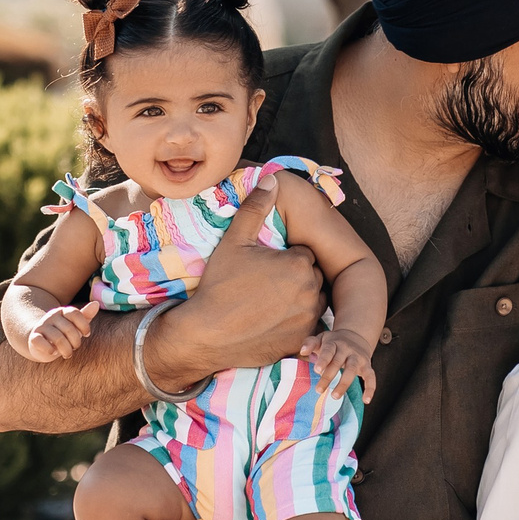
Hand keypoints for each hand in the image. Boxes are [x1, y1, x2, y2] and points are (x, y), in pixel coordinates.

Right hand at [22, 300, 100, 361]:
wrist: (41, 343)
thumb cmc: (63, 334)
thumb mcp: (75, 325)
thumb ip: (86, 316)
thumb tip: (96, 303)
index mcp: (63, 312)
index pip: (75, 313)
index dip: (84, 325)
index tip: (87, 334)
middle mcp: (51, 316)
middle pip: (68, 328)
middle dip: (76, 342)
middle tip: (75, 348)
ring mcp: (42, 326)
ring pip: (57, 338)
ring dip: (66, 350)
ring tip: (67, 354)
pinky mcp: (34, 337)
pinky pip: (41, 342)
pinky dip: (50, 350)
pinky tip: (53, 352)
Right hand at [160, 178, 323, 375]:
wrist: (206, 333)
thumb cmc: (219, 285)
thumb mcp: (234, 241)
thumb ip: (255, 208)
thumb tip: (271, 178)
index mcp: (299, 264)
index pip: (302, 254)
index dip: (283, 259)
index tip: (263, 267)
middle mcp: (312, 291)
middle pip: (311, 276)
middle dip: (294, 277)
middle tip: (264, 284)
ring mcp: (307, 319)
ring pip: (312, 301)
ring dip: (299, 299)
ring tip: (268, 302)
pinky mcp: (300, 341)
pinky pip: (305, 326)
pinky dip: (293, 323)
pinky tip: (270, 322)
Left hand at [303, 326, 377, 403]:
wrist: (356, 336)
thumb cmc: (333, 342)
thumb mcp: (321, 338)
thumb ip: (311, 343)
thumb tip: (303, 351)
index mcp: (334, 343)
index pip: (328, 351)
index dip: (323, 360)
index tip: (317, 370)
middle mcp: (347, 349)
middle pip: (338, 362)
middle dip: (329, 376)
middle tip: (319, 390)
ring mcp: (358, 358)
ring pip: (352, 370)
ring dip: (344, 384)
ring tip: (334, 396)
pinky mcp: (367, 366)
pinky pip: (371, 377)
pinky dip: (370, 388)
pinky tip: (366, 400)